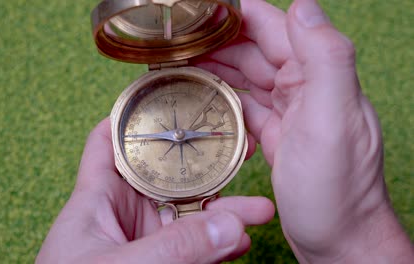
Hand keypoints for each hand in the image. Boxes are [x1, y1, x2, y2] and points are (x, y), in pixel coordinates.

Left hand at [36, 118, 274, 263]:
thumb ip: (174, 248)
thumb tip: (231, 225)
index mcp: (96, 200)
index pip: (107, 143)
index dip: (129, 117)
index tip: (166, 98)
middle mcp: (122, 215)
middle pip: (166, 179)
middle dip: (203, 166)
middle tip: (240, 153)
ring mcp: (142, 242)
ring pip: (187, 217)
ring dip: (222, 211)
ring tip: (257, 208)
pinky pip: (193, 250)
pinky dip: (218, 246)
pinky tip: (240, 241)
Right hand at [194, 0, 412, 261]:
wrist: (340, 241)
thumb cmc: (337, 189)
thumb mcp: (333, 121)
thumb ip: (326, 58)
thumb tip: (302, 6)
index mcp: (317, 75)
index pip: (273, 27)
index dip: (235, 15)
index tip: (199, 13)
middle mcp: (303, 88)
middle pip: (253, 50)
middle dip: (216, 42)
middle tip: (177, 43)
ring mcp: (288, 112)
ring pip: (246, 77)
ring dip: (215, 68)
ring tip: (181, 65)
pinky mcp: (276, 135)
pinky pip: (244, 106)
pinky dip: (223, 99)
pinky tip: (203, 98)